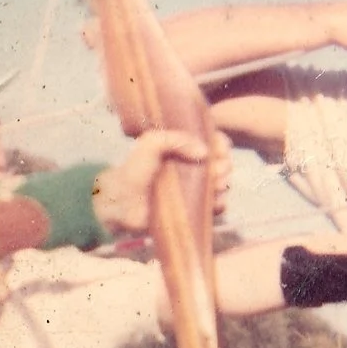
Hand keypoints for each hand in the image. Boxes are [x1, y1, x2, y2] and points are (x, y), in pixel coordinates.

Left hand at [93, 129, 231, 234]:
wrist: (121, 202)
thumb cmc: (133, 170)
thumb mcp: (151, 143)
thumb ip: (177, 139)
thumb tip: (205, 152)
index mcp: (183, 148)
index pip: (213, 142)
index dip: (221, 145)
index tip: (220, 150)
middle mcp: (190, 167)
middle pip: (221, 163)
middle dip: (224, 166)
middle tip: (215, 171)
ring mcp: (192, 188)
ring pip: (221, 184)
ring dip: (223, 184)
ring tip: (214, 186)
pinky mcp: (192, 208)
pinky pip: (215, 206)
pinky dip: (220, 204)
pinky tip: (215, 201)